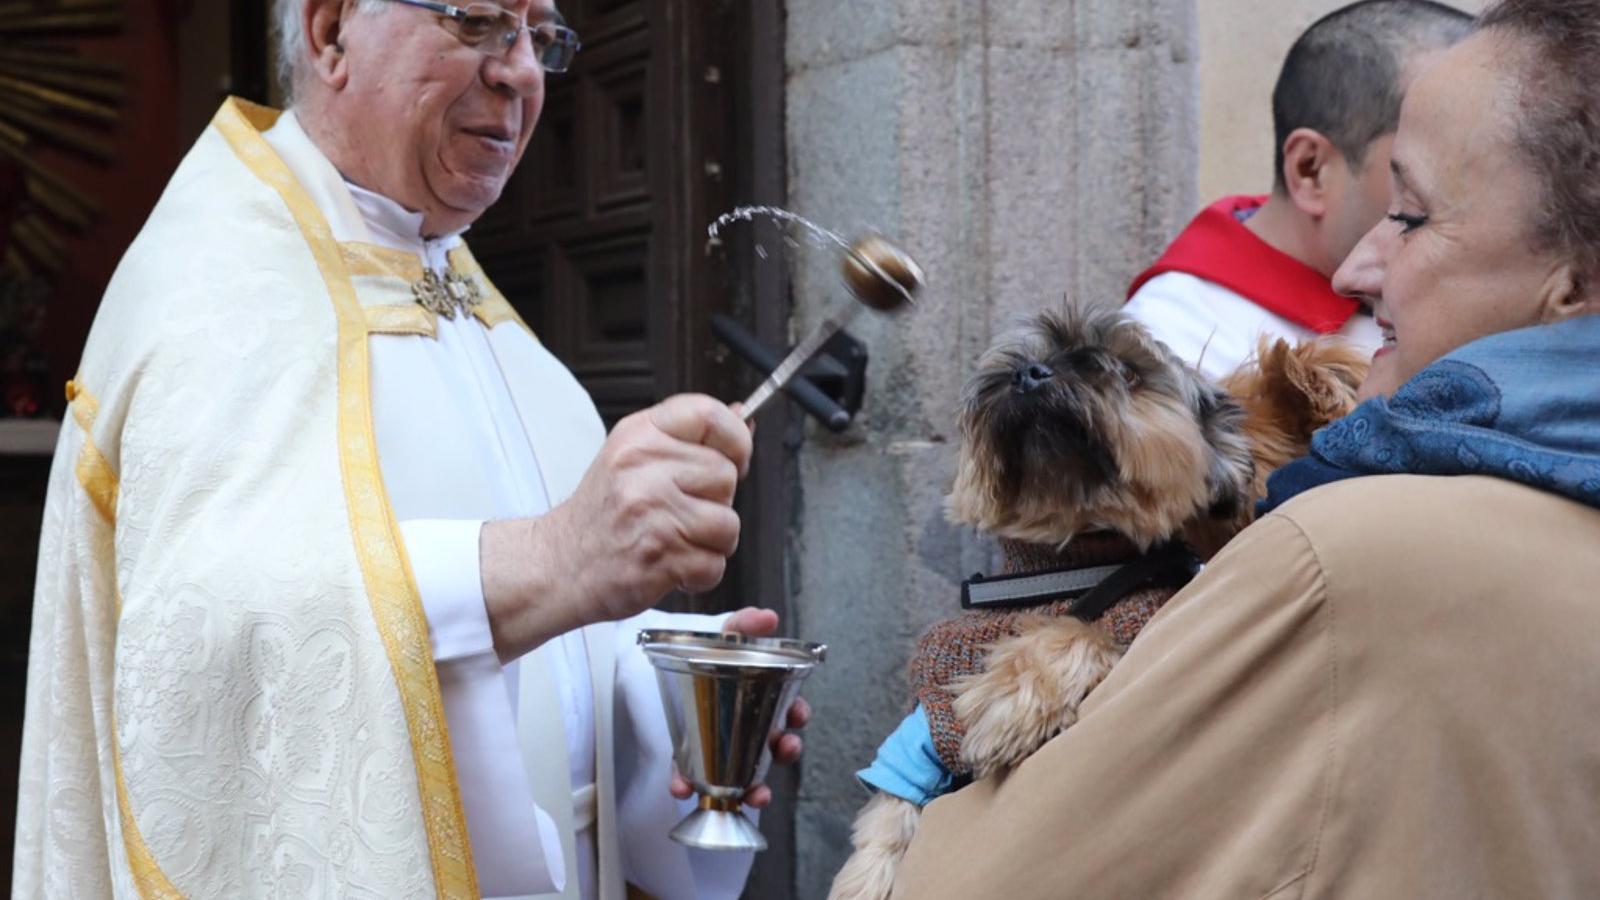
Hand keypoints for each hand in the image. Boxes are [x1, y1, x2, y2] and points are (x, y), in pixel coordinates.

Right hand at [482, 395, 753, 661]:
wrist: (560, 564)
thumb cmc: (601, 513)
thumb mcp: (633, 456)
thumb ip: (688, 438)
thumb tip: (745, 419)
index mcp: (639, 436)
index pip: (710, 414)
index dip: (735, 438)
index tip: (734, 458)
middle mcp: (643, 469)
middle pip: (726, 475)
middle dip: (717, 501)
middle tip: (683, 511)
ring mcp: (652, 513)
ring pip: (728, 524)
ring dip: (712, 542)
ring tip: (677, 539)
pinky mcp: (659, 556)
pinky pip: (715, 565)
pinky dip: (700, 573)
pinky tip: (672, 564)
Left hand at [669, 606, 811, 807]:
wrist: (672, 668)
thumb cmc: (709, 655)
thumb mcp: (726, 637)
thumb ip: (746, 623)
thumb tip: (769, 617)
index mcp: (762, 698)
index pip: (790, 708)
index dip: (798, 713)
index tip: (799, 715)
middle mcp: (749, 726)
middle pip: (777, 744)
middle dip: (787, 751)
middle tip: (786, 747)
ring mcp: (725, 747)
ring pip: (748, 772)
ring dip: (757, 787)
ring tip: (757, 793)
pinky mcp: (696, 759)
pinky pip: (696, 779)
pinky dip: (689, 786)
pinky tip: (683, 789)